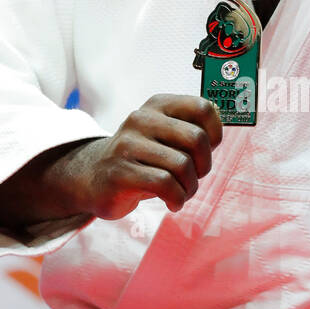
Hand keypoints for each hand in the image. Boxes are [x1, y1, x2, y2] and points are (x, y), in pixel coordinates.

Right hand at [65, 94, 222, 219]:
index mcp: (158, 106)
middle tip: (194, 177)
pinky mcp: (120, 171)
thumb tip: (216, 137)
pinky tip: (172, 203)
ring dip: (190, 187)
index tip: (207, 151)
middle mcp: (142, 118)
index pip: (203, 107)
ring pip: (182, 165)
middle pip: (196, 138)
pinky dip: (177, 198)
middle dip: (204, 166)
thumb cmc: (142, 159)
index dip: (215, 133)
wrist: (93, 177)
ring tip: (181, 193)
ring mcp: (128, 144)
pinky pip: (165, 184)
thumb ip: (190, 131)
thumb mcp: (164, 137)